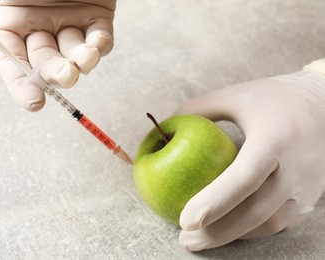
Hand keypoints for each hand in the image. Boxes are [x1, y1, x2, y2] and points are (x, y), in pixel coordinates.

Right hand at [0, 0, 114, 110]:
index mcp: (14, 22)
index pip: (14, 62)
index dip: (22, 84)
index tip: (35, 103)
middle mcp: (42, 27)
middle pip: (47, 62)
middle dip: (56, 72)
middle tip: (65, 75)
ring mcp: (71, 23)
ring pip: (75, 55)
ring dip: (81, 61)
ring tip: (83, 60)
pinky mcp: (98, 17)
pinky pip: (100, 40)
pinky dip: (101, 45)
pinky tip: (98, 44)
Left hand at [175, 70, 324, 250]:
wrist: (324, 103)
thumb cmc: (273, 98)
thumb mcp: (234, 95)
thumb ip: (198, 109)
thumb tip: (163, 129)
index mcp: (275, 138)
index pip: (244, 177)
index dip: (214, 201)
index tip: (185, 221)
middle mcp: (296, 167)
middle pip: (256, 211)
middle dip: (218, 232)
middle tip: (185, 239)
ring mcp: (308, 186)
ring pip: (268, 224)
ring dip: (233, 236)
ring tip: (200, 239)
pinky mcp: (309, 197)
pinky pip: (279, 222)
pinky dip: (251, 230)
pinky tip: (227, 229)